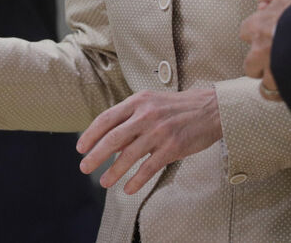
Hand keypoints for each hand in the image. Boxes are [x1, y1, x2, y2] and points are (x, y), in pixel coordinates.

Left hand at [76, 88, 220, 193]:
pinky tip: (128, 188)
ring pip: (129, 155)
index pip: (106, 118)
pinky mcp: (173, 147)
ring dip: (113, 171)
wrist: (210, 108)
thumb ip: (129, 119)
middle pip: (113, 138)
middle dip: (95, 155)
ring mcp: (159, 132)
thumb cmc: (176, 107)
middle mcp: (145, 115)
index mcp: (137, 102)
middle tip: (84, 168)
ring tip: (104, 182)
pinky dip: (136, 180)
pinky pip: (149, 167)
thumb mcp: (149, 103)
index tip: (80, 148)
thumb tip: (109, 143)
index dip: (91, 134)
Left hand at [239, 0, 290, 101]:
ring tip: (289, 77)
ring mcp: (273, 68)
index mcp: (257, 26)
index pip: (245, 33)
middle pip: (250, 66)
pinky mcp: (289, 84)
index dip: (257, 34)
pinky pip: (280, 96)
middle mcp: (260, 49)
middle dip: (260, 65)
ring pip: (266, 84)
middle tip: (277, 60)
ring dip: (275, 81)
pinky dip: (286, 95)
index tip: (270, 34)